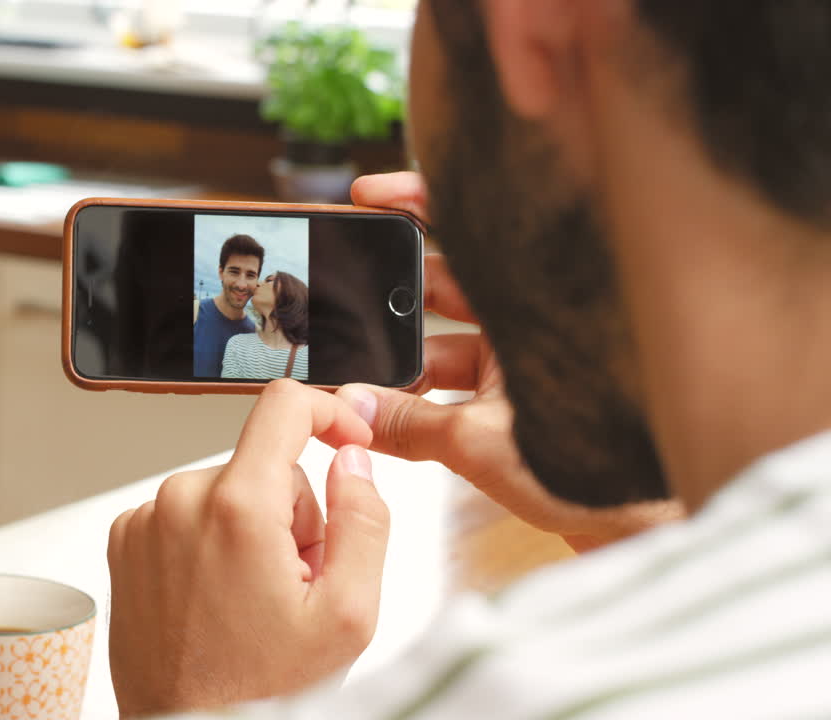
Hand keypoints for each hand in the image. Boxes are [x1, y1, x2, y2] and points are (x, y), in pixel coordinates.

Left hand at [107, 380, 387, 716]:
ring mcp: (147, 520)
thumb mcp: (348, 614)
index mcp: (238, 507)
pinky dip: (211, 544)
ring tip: (253, 599)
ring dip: (252, 532)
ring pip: (228, 491)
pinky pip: (189, 515)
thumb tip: (354, 462)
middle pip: (265, 465)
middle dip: (293, 514)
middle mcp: (182, 501)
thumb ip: (365, 520)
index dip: (329, 413)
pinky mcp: (126, 541)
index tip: (346, 440)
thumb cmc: (258, 688)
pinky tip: (218, 597)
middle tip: (294, 582)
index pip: (284, 405)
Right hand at [338, 172, 682, 550]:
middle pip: (444, 287)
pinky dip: (421, 398)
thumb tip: (352, 406)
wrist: (644, 534)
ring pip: (443, 343)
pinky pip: (454, 384)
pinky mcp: (516, 400)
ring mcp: (523, 363)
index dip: (419, 205)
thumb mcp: (481, 445)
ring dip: (403, 363)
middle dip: (390, 299)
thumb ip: (407, 424)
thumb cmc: (604, 477)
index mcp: (536, 307)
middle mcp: (530, 325)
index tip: (371, 197)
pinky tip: (387, 419)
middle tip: (344, 306)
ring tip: (361, 383)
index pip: (472, 235)